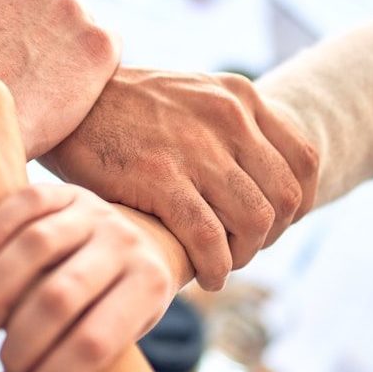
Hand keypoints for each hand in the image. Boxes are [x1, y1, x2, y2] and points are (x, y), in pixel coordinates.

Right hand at [0, 184, 172, 371]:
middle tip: (4, 362)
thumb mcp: (125, 327)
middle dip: (21, 339)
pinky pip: (24, 203)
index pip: (95, 340)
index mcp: (148, 284)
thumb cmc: (121, 301)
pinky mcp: (68, 191)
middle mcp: (125, 243)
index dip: (53, 371)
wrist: (141, 243)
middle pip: (59, 295)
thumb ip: (89, 349)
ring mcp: (96, 211)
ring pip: (35, 245)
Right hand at [40, 68, 318, 290]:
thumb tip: (258, 176)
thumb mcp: (192, 96)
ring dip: (244, 254)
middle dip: (271, 234)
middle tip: (243, 246)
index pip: (304, 160)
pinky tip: (204, 275)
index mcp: (240, 97)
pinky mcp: (160, 177)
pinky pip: (209, 238)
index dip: (299, 202)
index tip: (275, 223)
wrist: (68, 97)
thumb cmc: (127, 107)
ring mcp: (196, 147)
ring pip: (255, 221)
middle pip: (285, 196)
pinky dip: (215, 266)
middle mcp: (227, 118)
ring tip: (223, 262)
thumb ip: (228, 126)